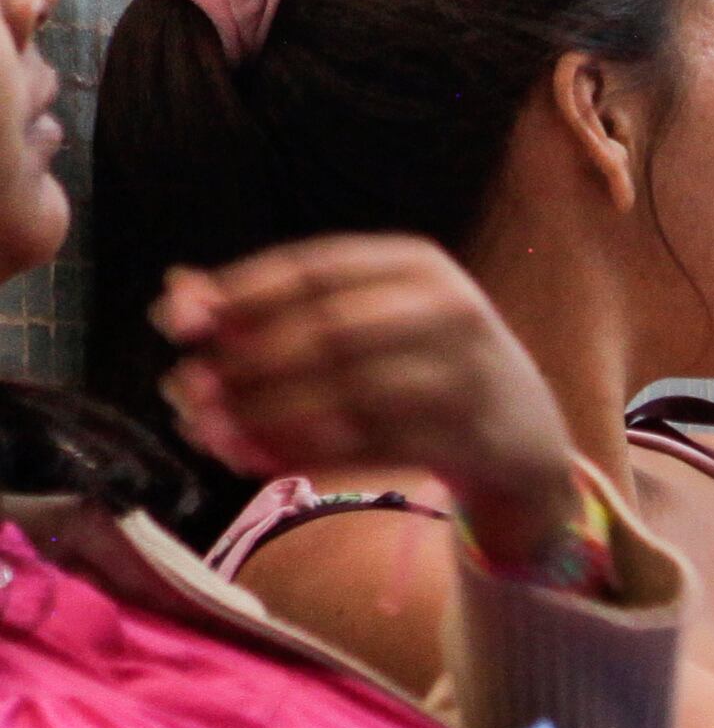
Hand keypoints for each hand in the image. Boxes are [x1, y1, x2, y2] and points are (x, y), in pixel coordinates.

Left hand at [156, 239, 578, 557]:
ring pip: (345, 396)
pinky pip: (369, 449)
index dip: (236, 294)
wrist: (525, 436)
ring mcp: (467, 376)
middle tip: (185, 391)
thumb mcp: (370, 318)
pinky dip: (306, 457)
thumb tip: (178, 293)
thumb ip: (280, 305)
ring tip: (212, 434)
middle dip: (245, 364)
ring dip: (266, 419)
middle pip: (326, 331)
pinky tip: (259, 463)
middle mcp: (450, 310)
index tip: (175, 324)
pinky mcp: (470, 438)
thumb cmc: (425, 367)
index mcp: (417, 264)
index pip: (312, 270)